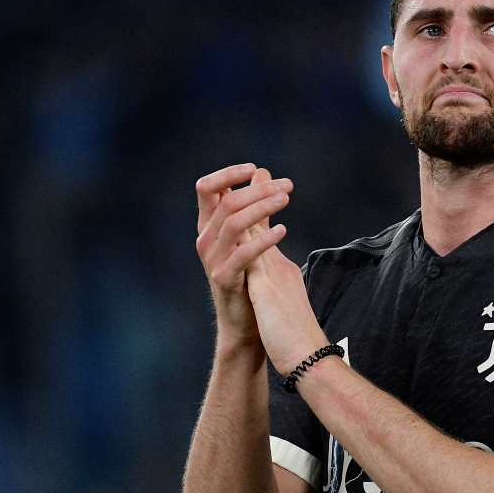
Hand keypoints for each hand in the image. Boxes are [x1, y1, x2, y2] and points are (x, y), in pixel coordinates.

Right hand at [195, 164, 291, 351]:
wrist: (246, 323)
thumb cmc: (249, 277)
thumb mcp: (250, 234)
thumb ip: (255, 204)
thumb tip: (261, 172)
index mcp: (209, 225)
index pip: (207, 188)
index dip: (228, 174)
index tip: (255, 169)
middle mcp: (205, 239)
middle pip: (226, 202)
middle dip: (258, 190)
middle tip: (288, 186)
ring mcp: (212, 259)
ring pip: (233, 222)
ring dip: (262, 207)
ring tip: (286, 200)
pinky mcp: (223, 279)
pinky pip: (242, 253)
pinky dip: (263, 239)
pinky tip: (283, 230)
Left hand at [244, 197, 326, 374]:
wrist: (309, 359)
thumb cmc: (297, 337)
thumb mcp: (282, 304)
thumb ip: (275, 283)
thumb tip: (266, 269)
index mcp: (280, 272)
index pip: (267, 234)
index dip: (261, 210)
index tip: (259, 188)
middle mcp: (280, 268)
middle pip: (265, 225)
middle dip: (260, 197)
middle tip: (260, 172)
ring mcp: (275, 275)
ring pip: (261, 233)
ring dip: (255, 206)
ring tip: (254, 182)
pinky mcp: (268, 287)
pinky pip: (256, 252)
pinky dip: (251, 232)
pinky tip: (240, 217)